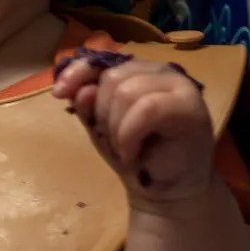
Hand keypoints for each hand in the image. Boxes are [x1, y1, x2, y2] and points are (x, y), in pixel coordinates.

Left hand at [52, 54, 215, 206]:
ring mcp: (180, 86)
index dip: (77, 73)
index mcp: (139, 72)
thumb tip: (80, 90)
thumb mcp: (101, 125)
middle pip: (112, 77)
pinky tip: (132, 153)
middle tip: (113, 139)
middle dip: (102, 113)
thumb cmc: (135, 154)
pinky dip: (130, 134)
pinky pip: (146, 108)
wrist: (167, 189)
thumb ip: (88, 104)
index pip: (102, 60)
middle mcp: (161, 72)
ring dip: (116, 128)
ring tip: (125, 149)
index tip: (59, 94)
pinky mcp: (190, 105)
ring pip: (127, 92)